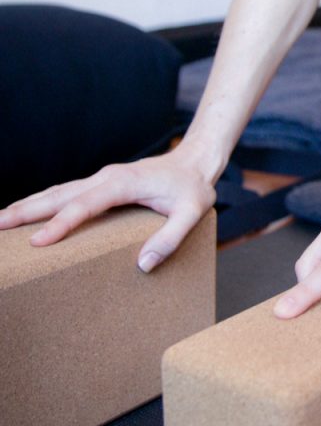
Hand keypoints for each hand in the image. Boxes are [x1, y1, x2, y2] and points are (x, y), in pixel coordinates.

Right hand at [0, 139, 217, 271]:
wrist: (196, 162)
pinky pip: (67, 193)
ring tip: (0, 221)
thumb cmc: (193, 188)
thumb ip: (171, 237)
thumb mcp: (192, 212)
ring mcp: (102, 178)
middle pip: (60, 194)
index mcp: (124, 183)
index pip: (85, 204)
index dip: (62, 223)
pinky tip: (27, 213)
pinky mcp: (102, 183)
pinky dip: (43, 202)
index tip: (37, 242)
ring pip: (58, 191)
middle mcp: (107, 177)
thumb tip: (143, 264)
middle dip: (26, 210)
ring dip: (28, 205)